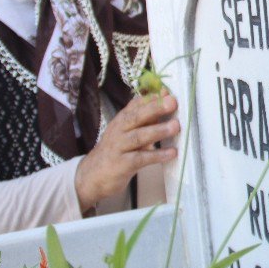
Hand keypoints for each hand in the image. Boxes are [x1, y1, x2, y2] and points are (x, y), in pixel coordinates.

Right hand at [74, 90, 180, 211]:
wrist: (93, 175)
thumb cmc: (117, 150)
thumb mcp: (129, 131)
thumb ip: (146, 118)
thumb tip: (167, 100)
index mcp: (122, 120)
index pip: (136, 104)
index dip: (152, 97)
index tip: (168, 92)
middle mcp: (119, 130)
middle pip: (136, 117)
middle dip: (155, 108)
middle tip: (172, 102)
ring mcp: (119, 147)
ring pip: (138, 136)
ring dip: (158, 130)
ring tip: (176, 126)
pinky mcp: (121, 165)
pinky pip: (140, 158)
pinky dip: (157, 155)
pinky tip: (172, 152)